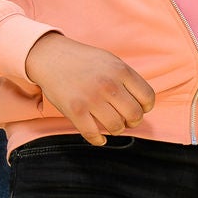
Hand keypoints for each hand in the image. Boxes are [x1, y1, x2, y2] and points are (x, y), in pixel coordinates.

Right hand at [24, 32, 155, 145]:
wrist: (50, 57)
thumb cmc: (82, 61)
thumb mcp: (110, 61)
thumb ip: (126, 79)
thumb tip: (141, 104)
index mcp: (120, 71)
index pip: (147, 98)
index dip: (145, 107)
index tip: (138, 108)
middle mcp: (108, 85)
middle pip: (135, 115)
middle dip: (132, 121)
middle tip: (125, 119)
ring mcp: (91, 99)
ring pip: (116, 126)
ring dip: (116, 129)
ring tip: (110, 124)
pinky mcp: (75, 111)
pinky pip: (93, 134)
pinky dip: (99, 140)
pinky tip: (98, 137)